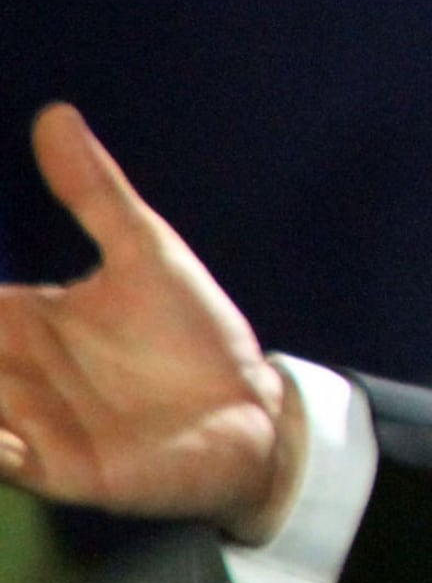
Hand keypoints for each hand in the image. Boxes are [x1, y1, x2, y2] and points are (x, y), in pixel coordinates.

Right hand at [0, 105, 301, 540]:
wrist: (255, 410)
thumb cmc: (195, 335)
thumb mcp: (146, 253)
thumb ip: (94, 194)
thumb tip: (55, 113)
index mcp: (16, 320)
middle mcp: (7, 374)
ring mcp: (26, 424)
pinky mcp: (60, 469)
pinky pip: (3, 462)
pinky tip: (3, 434)